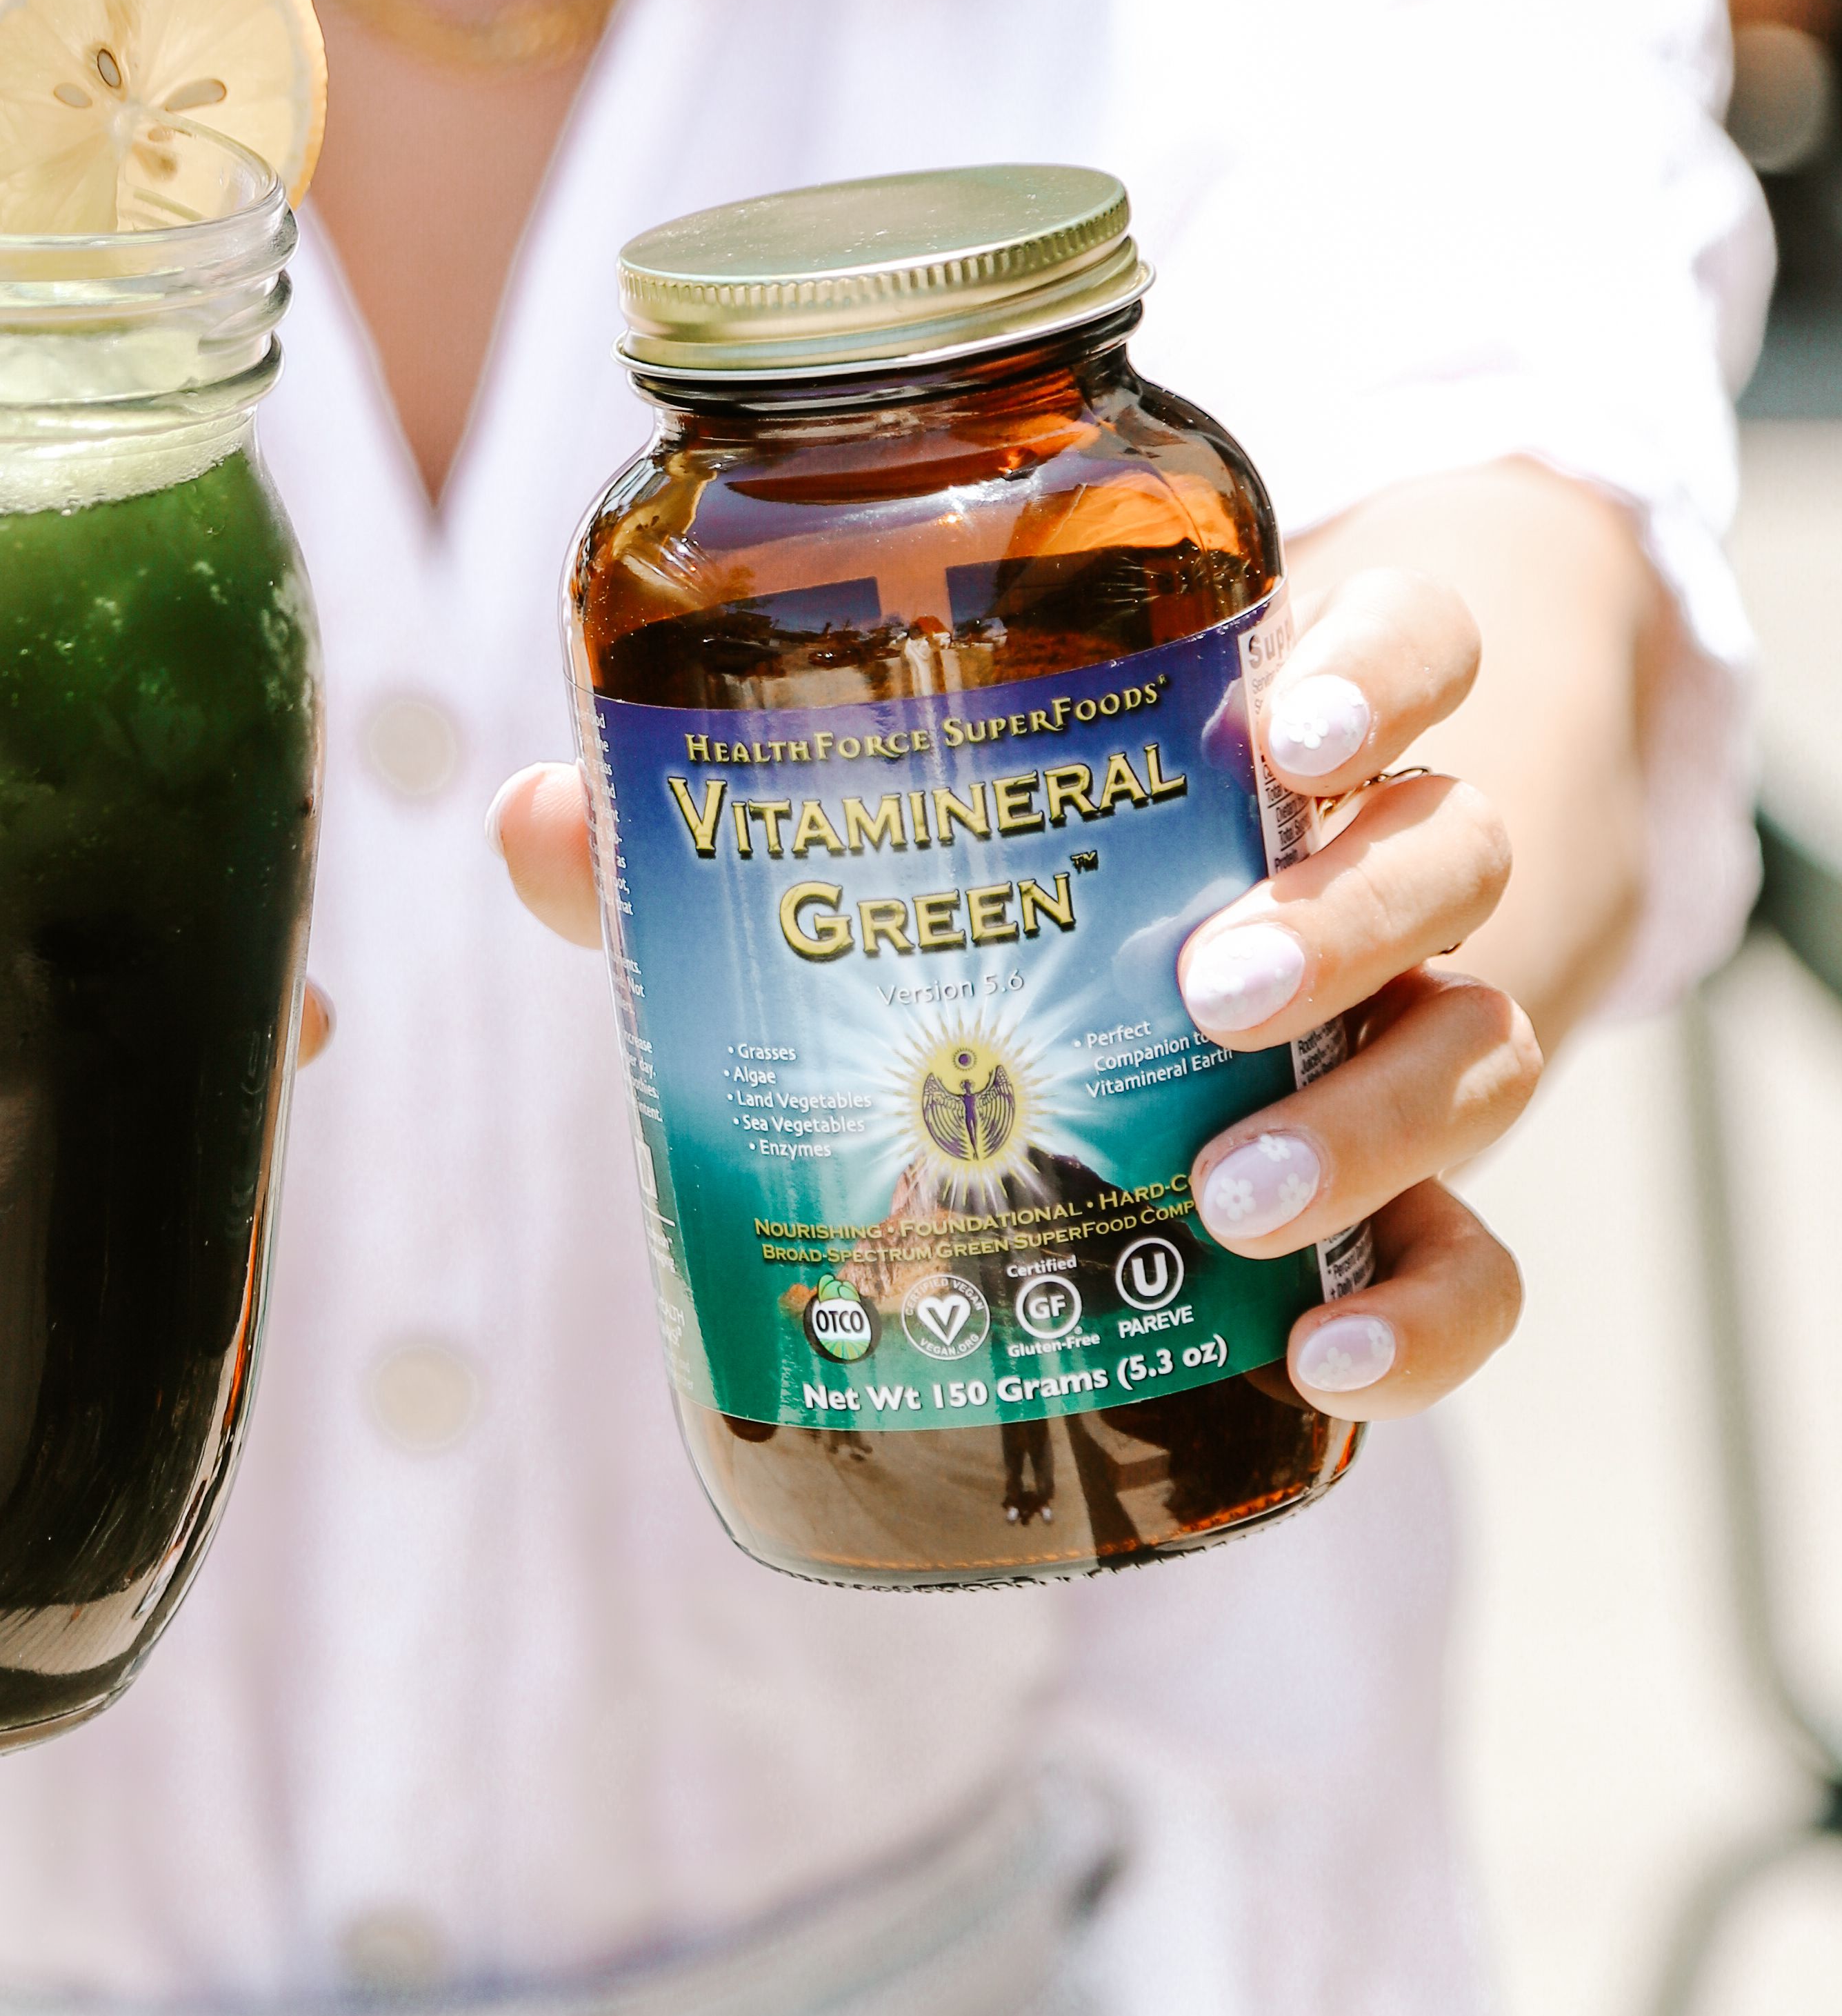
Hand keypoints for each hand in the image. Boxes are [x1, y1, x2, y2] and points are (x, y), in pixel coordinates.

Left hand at [488, 568, 1537, 1424]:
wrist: (1211, 1000)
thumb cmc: (1040, 889)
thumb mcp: (916, 839)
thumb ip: (733, 832)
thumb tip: (533, 816)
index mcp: (1277, 744)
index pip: (1403, 651)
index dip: (1379, 670)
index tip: (1289, 721)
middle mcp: (1382, 875)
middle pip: (1444, 854)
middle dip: (1343, 920)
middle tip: (1203, 992)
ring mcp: (1417, 1036)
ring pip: (1481, 1047)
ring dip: (1373, 1120)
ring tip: (1229, 1198)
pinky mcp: (1420, 1202)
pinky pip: (1479, 1265)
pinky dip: (1427, 1317)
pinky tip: (1320, 1364)